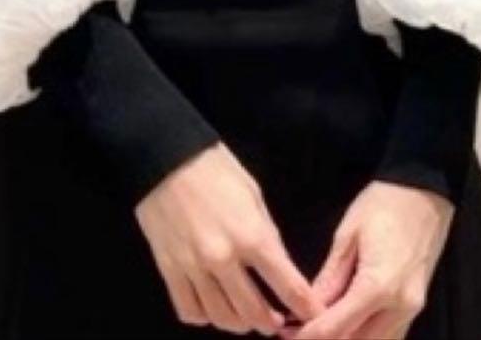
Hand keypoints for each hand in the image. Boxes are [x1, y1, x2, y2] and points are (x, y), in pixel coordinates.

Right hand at [135, 141, 326, 335]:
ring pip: (222, 319)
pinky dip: (204, 316)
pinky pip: (189, 311)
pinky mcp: (169, 270)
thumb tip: (279, 266)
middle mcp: (224, 259)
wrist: (164, 156)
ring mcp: (194, 268)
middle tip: (278, 321)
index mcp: (252, 236)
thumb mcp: (253, 194)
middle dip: (273, 324)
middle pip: (256, 314)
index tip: (316, 317)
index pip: (290, 287)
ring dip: (240, 324)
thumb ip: (268, 233)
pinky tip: (212, 306)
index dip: (308, 309)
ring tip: (247, 317)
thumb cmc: (215, 168)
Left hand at [278, 180, 453, 339]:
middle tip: (295, 333)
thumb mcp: (347, 235)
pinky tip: (344, 326)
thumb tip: (307, 305)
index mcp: (379, 286)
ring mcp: (412, 309)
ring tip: (315, 331)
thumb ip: (330, 277)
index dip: (309, 336)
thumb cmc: (383, 204)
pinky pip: (389, 333)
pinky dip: (365, 335)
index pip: (338, 327)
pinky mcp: (416, 305)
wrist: (424, 192)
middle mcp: (400, 306)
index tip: (286, 335)